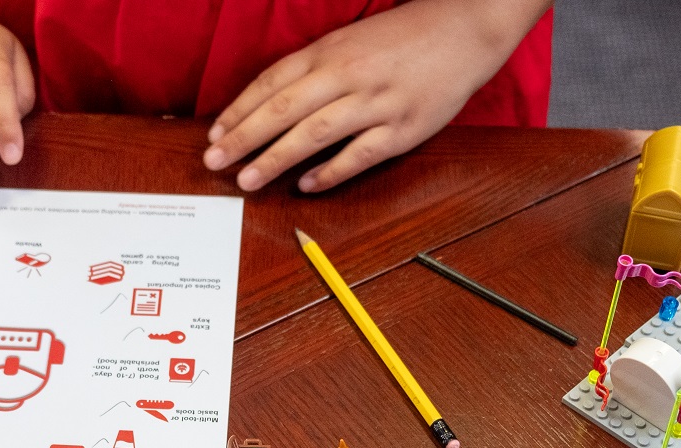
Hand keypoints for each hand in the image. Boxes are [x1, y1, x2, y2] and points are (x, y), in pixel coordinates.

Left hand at [203, 0, 547, 191]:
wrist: (466, 28)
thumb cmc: (402, 38)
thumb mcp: (350, 42)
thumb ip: (314, 71)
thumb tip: (271, 105)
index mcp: (330, 51)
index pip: (272, 83)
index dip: (239, 110)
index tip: (214, 134)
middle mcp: (347, 75)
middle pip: (283, 109)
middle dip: (244, 137)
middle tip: (214, 162)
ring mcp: (375, 102)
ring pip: (313, 133)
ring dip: (275, 159)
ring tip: (247, 180)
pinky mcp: (403, 128)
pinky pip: (358, 155)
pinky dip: (329, 173)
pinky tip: (306, 186)